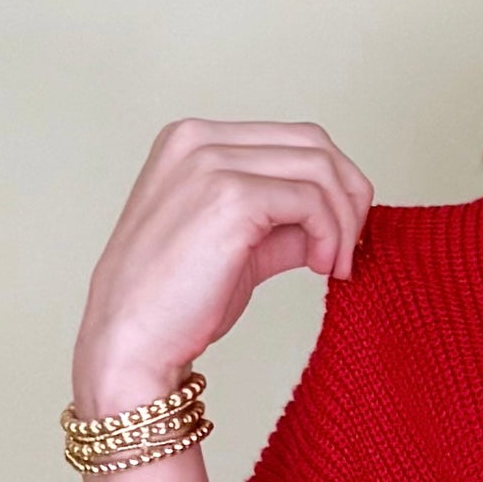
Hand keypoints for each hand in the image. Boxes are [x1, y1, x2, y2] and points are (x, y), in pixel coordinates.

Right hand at [72, 118, 373, 413]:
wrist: (132, 343)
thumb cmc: (176, 303)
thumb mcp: (238, 245)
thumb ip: (281, 221)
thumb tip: (338, 219)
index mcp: (192, 141)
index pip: (293, 138)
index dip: (333, 184)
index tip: (341, 234)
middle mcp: (197, 140)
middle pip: (314, 142)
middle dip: (349, 195)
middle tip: (350, 249)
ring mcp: (210, 162)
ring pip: (319, 169)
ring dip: (343, 221)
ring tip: (334, 265)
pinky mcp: (229, 195)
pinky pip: (311, 199)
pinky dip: (329, 234)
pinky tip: (320, 268)